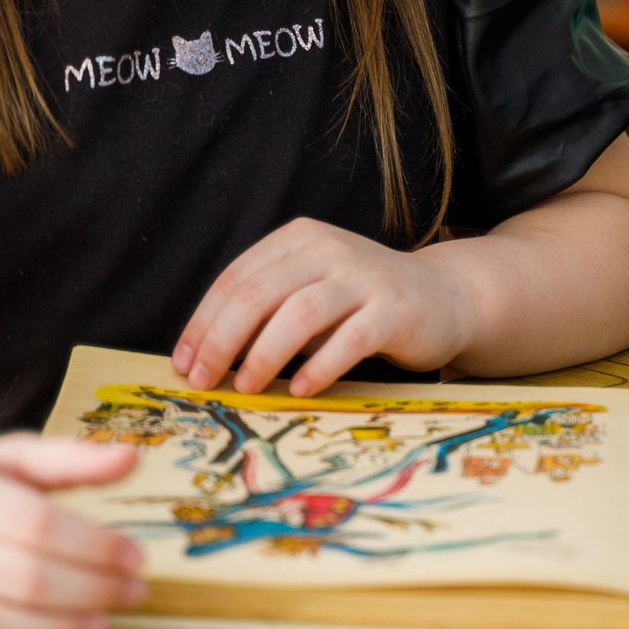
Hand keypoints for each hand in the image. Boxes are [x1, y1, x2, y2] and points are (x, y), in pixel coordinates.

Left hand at [171, 217, 477, 397]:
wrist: (445, 298)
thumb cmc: (363, 304)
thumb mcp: (310, 294)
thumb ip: (267, 312)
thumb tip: (205, 357)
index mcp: (300, 239)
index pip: (237, 278)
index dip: (204, 322)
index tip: (184, 363)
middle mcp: (330, 249)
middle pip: (259, 294)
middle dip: (222, 341)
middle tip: (204, 381)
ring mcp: (364, 277)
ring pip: (299, 313)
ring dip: (264, 355)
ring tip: (246, 387)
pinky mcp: (394, 310)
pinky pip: (349, 339)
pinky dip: (319, 367)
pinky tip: (300, 390)